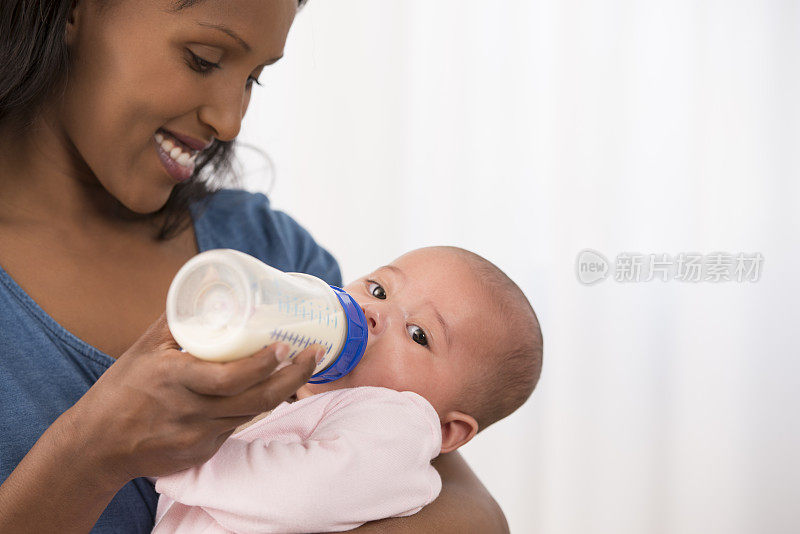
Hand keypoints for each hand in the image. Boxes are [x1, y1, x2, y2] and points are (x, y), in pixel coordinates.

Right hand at [65, 311, 320, 485]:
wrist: (96, 445)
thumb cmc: (121, 389)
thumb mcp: (145, 348)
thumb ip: (179, 321)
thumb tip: (208, 286)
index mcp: (175, 380)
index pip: (232, 377)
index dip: (265, 364)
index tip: (285, 345)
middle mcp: (192, 412)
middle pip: (258, 399)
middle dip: (294, 377)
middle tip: (313, 353)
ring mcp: (200, 437)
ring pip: (253, 413)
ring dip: (282, 391)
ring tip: (301, 366)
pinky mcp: (203, 453)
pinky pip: (236, 427)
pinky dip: (252, 407)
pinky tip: (265, 389)